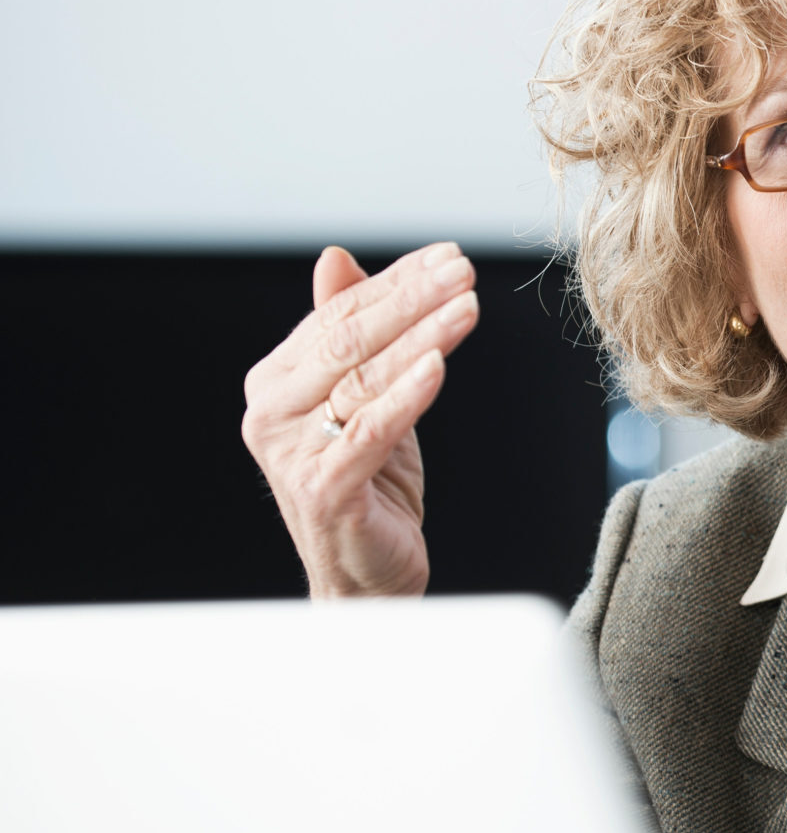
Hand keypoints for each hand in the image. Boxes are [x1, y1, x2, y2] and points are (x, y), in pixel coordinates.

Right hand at [240, 244, 478, 597]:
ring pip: (365, 378)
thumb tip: (335, 258)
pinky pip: (371, 430)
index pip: (338, 316)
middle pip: (349, 340)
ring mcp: (292, 452)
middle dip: (411, 299)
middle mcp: (272, 412)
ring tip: (468, 306)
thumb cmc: (369, 485)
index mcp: (276, 383)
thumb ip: (351, 335)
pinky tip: (438, 365)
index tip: (448, 256)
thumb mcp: (367, 400)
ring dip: (423, 335)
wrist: (365, 576)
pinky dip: (407, 395)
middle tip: (464, 270)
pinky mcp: (324, 489)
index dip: (395, 282)